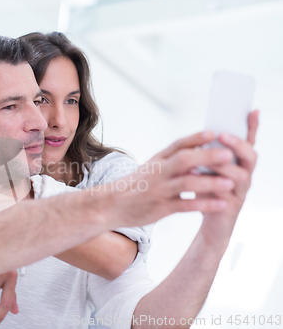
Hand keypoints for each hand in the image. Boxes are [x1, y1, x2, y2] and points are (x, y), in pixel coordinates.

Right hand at [106, 130, 238, 226]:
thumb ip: (170, 161)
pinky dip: (204, 205)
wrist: (109, 205)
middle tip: (229, 154)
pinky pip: (185, 206)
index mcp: (156, 160)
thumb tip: (197, 153)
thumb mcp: (149, 168)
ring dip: (209, 182)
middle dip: (207, 156)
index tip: (213, 132)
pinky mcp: (160, 208)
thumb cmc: (133, 186)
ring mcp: (159, 190)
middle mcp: (158, 172)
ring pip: (187, 183)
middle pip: (184, 160)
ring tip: (230, 183)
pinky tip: (220, 204)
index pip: (177, 145)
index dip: (195, 138)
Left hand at [199, 110, 258, 246]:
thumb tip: (203, 133)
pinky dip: (213, 183)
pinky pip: (226, 194)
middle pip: (251, 156)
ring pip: (240, 175)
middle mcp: (244, 176)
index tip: (253, 110)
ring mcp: (240, 191)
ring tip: (205, 155)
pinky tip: (198, 175)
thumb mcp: (205, 169)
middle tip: (222, 135)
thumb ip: (207, 154)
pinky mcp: (230, 206)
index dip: (253, 127)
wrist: (210, 224)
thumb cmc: (207, 192)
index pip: (249, 142)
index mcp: (239, 164)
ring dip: (223, 164)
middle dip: (238, 144)